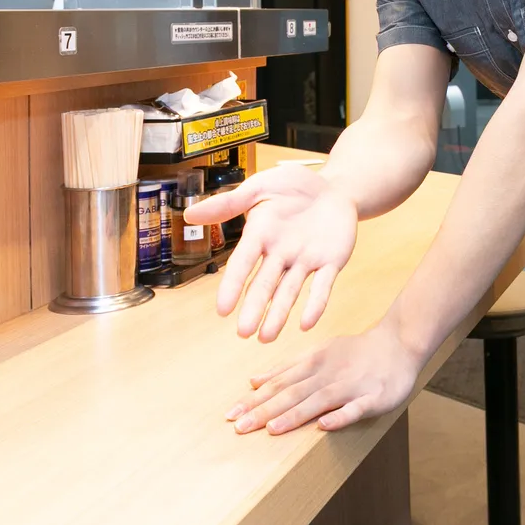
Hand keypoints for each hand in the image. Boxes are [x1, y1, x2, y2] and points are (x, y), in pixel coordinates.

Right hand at [183, 165, 358, 341]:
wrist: (335, 187)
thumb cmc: (294, 186)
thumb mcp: (260, 187)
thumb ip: (229, 203)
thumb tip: (189, 214)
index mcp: (260, 235)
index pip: (243, 262)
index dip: (233, 284)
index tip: (222, 309)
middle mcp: (280, 254)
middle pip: (265, 284)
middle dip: (255, 307)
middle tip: (244, 332)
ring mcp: (305, 260)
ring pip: (290, 291)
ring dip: (279, 314)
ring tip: (266, 337)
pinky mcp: (331, 262)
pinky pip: (323, 286)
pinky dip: (316, 304)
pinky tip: (306, 323)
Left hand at [227, 323, 422, 435]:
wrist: (399, 343)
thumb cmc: (355, 352)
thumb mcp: (318, 352)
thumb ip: (286, 368)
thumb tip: (253, 380)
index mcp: (313, 363)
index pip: (278, 383)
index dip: (254, 399)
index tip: (230, 415)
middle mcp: (328, 374)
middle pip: (293, 393)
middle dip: (265, 410)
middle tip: (239, 427)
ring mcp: (351, 386)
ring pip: (319, 401)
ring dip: (295, 414)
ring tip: (272, 429)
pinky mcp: (374, 397)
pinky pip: (356, 409)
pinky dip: (340, 417)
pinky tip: (325, 426)